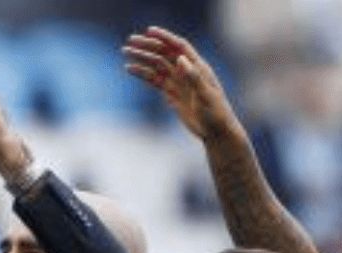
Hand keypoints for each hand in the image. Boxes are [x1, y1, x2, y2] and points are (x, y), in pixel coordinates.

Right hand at [122, 27, 241, 142]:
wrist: (215, 132)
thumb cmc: (216, 113)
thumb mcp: (206, 95)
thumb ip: (194, 77)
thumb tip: (180, 59)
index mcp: (197, 67)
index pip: (179, 47)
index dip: (164, 37)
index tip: (148, 31)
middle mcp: (186, 71)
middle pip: (164, 53)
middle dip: (147, 46)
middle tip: (130, 42)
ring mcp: (178, 82)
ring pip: (157, 65)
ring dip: (142, 58)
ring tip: (125, 53)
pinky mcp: (171, 94)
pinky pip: (154, 80)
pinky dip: (142, 73)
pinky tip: (130, 69)